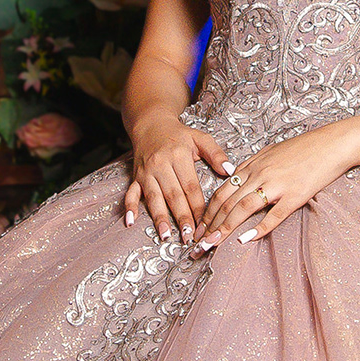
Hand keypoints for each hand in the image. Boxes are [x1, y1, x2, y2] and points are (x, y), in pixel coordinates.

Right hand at [125, 113, 231, 241]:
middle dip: (181, 217)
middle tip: (188, 236)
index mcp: (179, 156)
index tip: (204, 223)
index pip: (190, 187)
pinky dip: (129, 207)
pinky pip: (131, 193)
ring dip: (159, 218)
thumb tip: (230, 171)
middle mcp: (161, 165)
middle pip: (173, 195)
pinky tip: (130, 222)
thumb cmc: (178, 134)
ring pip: (154, 198)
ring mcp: (146, 173)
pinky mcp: (135, 177)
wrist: (151, 124)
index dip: (198, 207)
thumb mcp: (200, 138)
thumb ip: (216, 154)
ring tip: (166, 235)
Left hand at [194, 123, 355, 250]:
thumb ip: (252, 164)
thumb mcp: (271, 151)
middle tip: (198, 242)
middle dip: (210, 224)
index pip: (222, 191)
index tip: (200, 227)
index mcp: (253, 165)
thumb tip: (236, 175)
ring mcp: (277, 185)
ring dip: (225, 228)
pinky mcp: (295, 195)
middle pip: (227, 202)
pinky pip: (273, 215)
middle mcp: (260, 174)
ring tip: (213, 244)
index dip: (208, 211)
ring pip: (243, 208)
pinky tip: (245, 239)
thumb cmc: (304, 147)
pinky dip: (258, 228)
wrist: (332, 144)